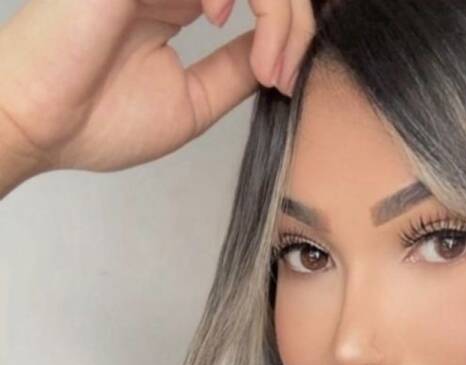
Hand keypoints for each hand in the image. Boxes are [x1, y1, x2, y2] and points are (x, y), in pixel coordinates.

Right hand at [0, 0, 314, 173]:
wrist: (42, 122)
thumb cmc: (96, 119)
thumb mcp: (192, 101)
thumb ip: (236, 70)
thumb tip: (282, 51)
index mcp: (179, 1)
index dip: (288, 31)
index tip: (283, 81)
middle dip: (293, 19)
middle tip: (282, 72)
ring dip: (278, 11)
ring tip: (267, 62)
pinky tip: (221, 23)